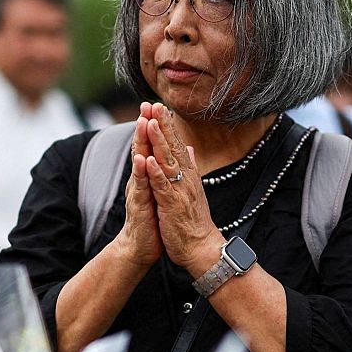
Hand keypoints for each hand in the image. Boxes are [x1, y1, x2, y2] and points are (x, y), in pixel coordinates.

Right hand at [112, 119, 161, 267]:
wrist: (141, 247)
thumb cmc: (152, 220)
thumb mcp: (160, 192)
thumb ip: (162, 172)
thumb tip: (170, 155)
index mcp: (148, 176)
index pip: (150, 146)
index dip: (154, 126)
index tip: (158, 105)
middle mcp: (141, 179)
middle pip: (142, 147)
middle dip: (144, 125)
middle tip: (147, 104)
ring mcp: (139, 191)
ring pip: (139, 162)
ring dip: (140, 142)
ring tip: (142, 122)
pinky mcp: (140, 205)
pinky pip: (141, 186)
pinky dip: (140, 172)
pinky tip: (141, 159)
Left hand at [137, 103, 221, 273]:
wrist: (202, 248)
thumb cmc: (194, 221)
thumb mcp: (192, 190)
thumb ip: (190, 168)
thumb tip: (189, 149)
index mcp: (188, 175)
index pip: (176, 145)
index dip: (168, 126)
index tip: (160, 106)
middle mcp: (185, 179)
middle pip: (173, 147)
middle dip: (164, 125)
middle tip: (155, 104)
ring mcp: (179, 191)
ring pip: (168, 162)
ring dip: (159, 142)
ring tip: (151, 122)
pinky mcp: (173, 206)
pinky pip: (163, 187)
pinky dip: (156, 173)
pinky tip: (149, 160)